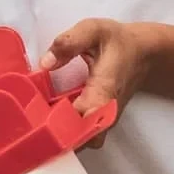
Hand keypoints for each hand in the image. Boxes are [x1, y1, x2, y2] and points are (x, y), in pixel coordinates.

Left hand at [40, 19, 153, 148]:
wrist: (143, 53)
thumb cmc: (118, 41)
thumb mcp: (93, 31)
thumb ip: (69, 42)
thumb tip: (45, 63)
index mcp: (103, 93)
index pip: (81, 123)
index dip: (57, 125)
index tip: (36, 119)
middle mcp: (105, 114)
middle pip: (77, 141)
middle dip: (51, 135)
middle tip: (29, 120)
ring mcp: (104, 122)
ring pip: (79, 142)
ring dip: (57, 134)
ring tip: (36, 118)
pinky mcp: (101, 122)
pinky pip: (81, 135)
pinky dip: (65, 130)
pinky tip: (49, 114)